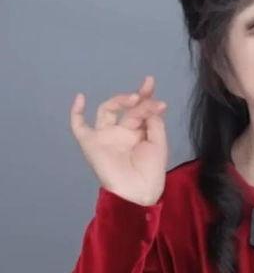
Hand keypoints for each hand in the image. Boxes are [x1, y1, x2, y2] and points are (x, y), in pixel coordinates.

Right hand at [70, 75, 168, 205]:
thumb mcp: (158, 142)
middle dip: (138, 98)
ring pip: (108, 111)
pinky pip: (79, 127)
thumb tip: (148, 105)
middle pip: (127, 108)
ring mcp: (106, 136)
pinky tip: (80, 98)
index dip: (145, 95)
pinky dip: (76, 113)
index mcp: (138, 132)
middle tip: (147, 94)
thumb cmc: (151, 170)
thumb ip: (153, 122)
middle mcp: (122, 132)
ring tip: (135, 99)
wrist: (139, 190)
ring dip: (120, 101)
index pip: (140, 109)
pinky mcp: (91, 143)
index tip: (150, 82)